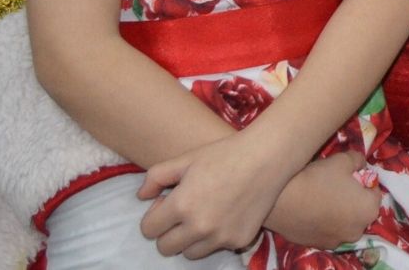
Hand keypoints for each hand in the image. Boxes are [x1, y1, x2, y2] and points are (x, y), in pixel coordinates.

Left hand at [138, 132, 295, 257]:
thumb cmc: (224, 154)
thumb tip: (141, 197)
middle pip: (165, 248)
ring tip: (204, 215)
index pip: (148, 230)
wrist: (267, 157)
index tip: (167, 202)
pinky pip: (218, 248)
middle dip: (168, 232)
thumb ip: (155, 177)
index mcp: (181, 206)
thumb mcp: (185, 159)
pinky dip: (217, 237)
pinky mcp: (240, 241)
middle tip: (183, 212)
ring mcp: (221, 237)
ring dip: (191, 239)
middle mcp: (199, 227)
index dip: (154, 216)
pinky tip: (227, 214)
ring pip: (190, 254)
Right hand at [266, 153, 381, 249]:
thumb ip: (358, 160)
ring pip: (344, 222)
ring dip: (339, 212)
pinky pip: (327, 230)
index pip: (374, 192)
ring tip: (322, 197)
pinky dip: (324, 222)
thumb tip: (361, 164)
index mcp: (369, 210)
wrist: (281, 201)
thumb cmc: (318, 178)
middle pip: (361, 210)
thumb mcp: (343, 160)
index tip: (351, 175)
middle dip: (354, 199)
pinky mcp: (318, 245)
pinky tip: (311, 209)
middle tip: (337, 185)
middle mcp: (357, 230)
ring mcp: (337, 241)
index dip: (364, 181)